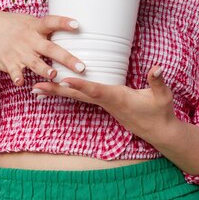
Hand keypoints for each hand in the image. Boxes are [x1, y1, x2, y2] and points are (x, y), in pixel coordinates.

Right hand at [0, 12, 85, 85]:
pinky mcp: (8, 62)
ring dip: (44, 69)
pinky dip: (17, 77)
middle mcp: (29, 39)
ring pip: (35, 62)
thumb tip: (69, 26)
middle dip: (67, 59)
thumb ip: (45, 27)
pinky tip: (21, 83)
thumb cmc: (9, 25)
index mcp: (36, 27)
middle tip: (81, 67)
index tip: (77, 24)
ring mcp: (18, 51)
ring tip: (54, 75)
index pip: (52, 22)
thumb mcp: (27, 21)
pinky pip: (14, 72)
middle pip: (51, 49)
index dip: (64, 23)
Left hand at [32, 65, 177, 141]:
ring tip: (36, 89)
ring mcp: (104, 104)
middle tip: (36, 87)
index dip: (80, 85)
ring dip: (57, 92)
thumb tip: (157, 67)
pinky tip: (56, 90)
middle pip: (78, 95)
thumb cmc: (160, 112)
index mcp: (118, 98)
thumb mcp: (163, 96)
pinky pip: (82, 97)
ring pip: (77, 97)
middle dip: (57, 90)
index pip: (96, 90)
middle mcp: (107, 102)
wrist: (159, 131)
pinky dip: (67, 93)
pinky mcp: (104, 104)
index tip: (64, 79)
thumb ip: (158, 81)